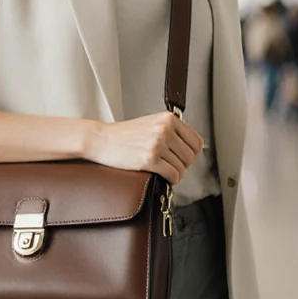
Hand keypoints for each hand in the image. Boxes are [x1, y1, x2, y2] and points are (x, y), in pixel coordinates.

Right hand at [84, 112, 203, 185]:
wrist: (101, 140)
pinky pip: (173, 175)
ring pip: (182, 168)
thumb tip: (193, 147)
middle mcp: (165, 129)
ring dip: (175, 173)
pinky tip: (162, 176)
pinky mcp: (150, 160)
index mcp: (168, 119)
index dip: (190, 153)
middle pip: (190, 157)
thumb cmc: (124, 134)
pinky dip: (170, 180)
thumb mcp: (151, 123)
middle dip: (182, 165)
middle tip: (169, 165)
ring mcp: (157, 144)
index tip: (181, 157)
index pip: (196, 142)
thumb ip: (171, 130)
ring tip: (162, 170)